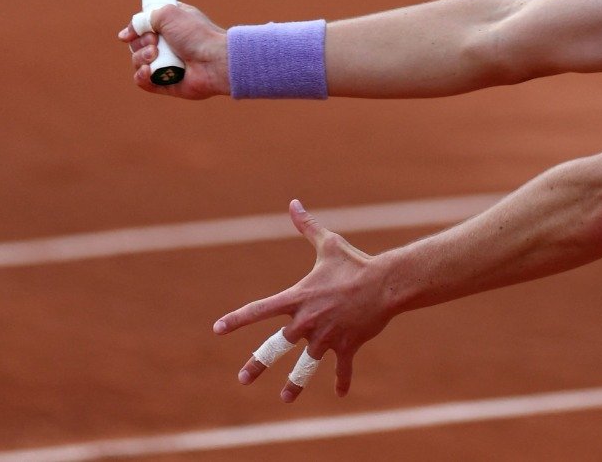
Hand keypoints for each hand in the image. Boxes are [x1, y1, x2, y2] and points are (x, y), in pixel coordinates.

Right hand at [117, 2, 229, 97]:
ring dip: (141, 58)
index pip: (144, 26)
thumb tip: (124, 35)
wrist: (214, 60)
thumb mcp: (168, 14)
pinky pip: (143, 80)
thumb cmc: (196, 35)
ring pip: (137, 62)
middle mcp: (167, 44)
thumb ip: (143, 19)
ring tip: (155, 56)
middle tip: (155, 42)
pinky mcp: (166, 83)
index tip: (138, 30)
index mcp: (170, 25)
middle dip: (141, 43)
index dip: (138, 28)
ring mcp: (166, 64)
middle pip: (137, 44)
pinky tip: (148, 71)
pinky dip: (142, 76)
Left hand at [213, 201, 394, 401]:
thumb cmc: (354, 263)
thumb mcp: (328, 244)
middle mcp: (306, 321)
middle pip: (276, 347)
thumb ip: (307, 226)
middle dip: (257, 364)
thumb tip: (294, 203)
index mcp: (297, 299)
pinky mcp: (345, 347)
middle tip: (242, 378)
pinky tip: (342, 393)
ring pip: (305, 366)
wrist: (384, 283)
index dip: (237, 320)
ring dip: (295, 383)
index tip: (218, 329)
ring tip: (285, 398)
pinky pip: (342, 368)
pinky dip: (343, 380)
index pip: (259, 309)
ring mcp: (325, 337)